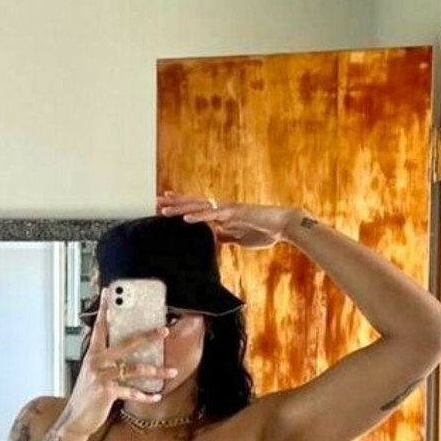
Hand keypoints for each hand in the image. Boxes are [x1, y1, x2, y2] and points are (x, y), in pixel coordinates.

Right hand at [61, 289, 176, 436]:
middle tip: (164, 331)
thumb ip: (105, 362)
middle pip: (126, 344)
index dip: (104, 310)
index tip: (109, 293)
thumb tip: (125, 353)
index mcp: (93, 354)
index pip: (100, 328)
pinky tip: (156, 396)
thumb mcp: (92, 374)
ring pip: (134, 369)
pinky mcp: (106, 392)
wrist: (75, 420)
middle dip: (148, 336)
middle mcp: (96, 361)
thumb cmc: (87, 397)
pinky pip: (131, 391)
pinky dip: (145, 395)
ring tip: (172, 371)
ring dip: (156, 371)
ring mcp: (101, 376)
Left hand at [157, 191, 298, 247]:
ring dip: (181, 208)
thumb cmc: (264, 231)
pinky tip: (186, 218)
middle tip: (156, 200)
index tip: (165, 206)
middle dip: (175, 203)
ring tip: (164, 209)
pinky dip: (199, 216)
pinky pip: (214, 215)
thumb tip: (213, 240)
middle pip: (194, 204)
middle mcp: (222, 208)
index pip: (197, 209)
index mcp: (222, 215)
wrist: (283, 226)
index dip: (182, 206)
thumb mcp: (238, 239)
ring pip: (200, 206)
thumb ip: (225, 237)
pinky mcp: (235, 213)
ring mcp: (228, 209)